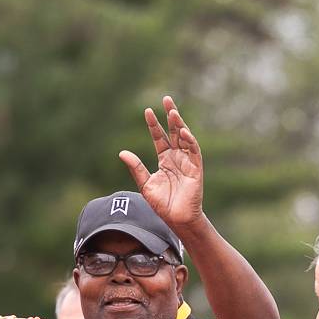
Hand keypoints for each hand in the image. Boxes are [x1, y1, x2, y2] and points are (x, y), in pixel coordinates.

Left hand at [119, 97, 203, 230]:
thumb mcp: (145, 184)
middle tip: (166, 98)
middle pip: (175, 132)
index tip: (147, 111)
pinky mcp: (196, 170)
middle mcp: (176, 158)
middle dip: (171, 116)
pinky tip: (184, 132)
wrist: (176, 220)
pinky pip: (194, 152)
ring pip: (185, 138)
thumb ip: (136, 167)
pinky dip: (190, 142)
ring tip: (173, 111)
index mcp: (164, 160)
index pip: (160, 137)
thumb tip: (122, 152)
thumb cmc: (162, 205)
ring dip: (180, 124)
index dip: (154, 125)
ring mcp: (187, 162)